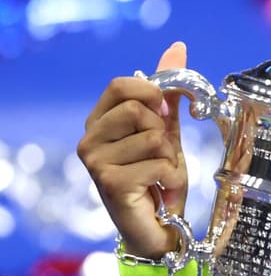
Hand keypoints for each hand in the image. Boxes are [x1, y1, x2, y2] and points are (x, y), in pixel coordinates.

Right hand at [77, 42, 190, 258]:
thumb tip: (176, 47)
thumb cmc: (158, 179)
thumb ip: (168, 95)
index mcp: (100, 121)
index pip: (122, 85)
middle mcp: (89, 139)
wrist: (159, 227)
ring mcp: (95, 161)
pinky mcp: (110, 182)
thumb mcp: (167, 132)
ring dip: (171, 159)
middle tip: (161, 157)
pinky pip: (160, 163)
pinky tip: (159, 191)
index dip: (152, 94)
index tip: (164, 116)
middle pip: (138, 110)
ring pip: (154, 138)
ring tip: (160, 177)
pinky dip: (172, 177)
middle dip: (163, 134)